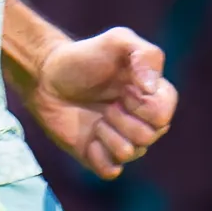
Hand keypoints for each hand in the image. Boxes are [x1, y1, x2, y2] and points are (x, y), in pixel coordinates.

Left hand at [24, 27, 177, 180]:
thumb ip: (145, 56)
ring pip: (130, 153)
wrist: (46, 76)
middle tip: (107, 103)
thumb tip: (151, 89)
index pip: (164, 113)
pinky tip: (88, 138)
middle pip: (150, 135)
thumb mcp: (118, 40)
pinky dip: (98, 155)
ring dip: (108, 133)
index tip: (124, 89)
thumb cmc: (85, 56)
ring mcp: (120, 140)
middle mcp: (141, 121)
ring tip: (95, 117)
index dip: (144, 105)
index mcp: (152, 96)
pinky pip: (110, 170)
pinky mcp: (99, 156)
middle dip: (123, 118)